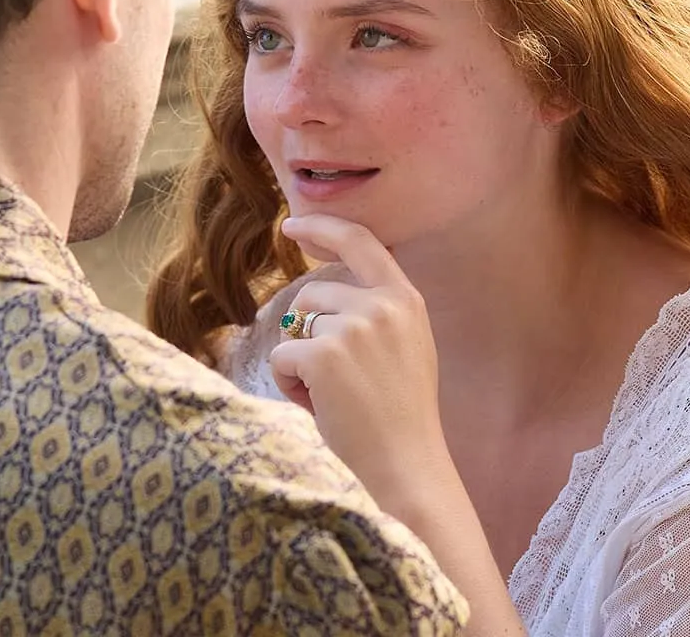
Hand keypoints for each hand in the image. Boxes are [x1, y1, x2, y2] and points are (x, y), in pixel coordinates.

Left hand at [266, 213, 456, 516]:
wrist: (407, 464)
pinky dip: (290, 384)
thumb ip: (377, 312)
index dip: (323, 227)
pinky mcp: (323, 354)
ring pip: (295, 326)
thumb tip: (319, 295)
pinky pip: (282, 357)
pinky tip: (320, 407)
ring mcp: (353, 327)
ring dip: (302, 360)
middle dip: (311, 332)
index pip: (360, 241)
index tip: (294, 225)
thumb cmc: (400, 414)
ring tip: (334, 396)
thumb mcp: (407, 346)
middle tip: (340, 380)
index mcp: (406, 299)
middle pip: (315, 293)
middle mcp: (381, 305)